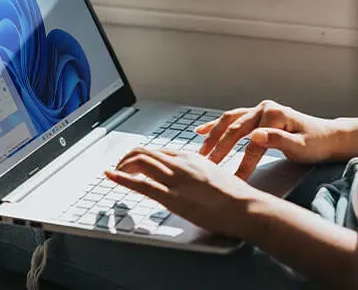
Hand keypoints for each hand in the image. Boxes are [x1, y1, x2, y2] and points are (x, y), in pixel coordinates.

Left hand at [105, 148, 263, 239]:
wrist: (246, 206)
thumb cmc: (235, 196)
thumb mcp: (214, 174)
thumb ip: (197, 173)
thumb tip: (190, 178)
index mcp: (190, 157)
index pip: (158, 151)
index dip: (141, 157)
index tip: (132, 163)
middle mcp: (180, 164)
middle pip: (144, 153)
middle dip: (126, 159)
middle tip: (119, 168)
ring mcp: (175, 179)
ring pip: (139, 162)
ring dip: (122, 166)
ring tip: (115, 173)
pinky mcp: (172, 197)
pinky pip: (140, 183)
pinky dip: (121, 178)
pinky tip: (111, 176)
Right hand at [196, 100, 342, 178]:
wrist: (328, 137)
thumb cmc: (316, 143)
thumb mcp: (301, 146)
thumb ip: (278, 140)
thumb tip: (255, 136)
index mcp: (274, 115)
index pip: (252, 142)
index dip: (242, 162)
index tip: (233, 179)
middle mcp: (264, 109)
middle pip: (235, 129)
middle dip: (219, 148)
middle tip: (207, 165)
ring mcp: (259, 110)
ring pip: (229, 122)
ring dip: (213, 136)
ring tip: (201, 152)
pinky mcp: (256, 115)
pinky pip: (232, 119)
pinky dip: (216, 125)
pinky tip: (201, 131)